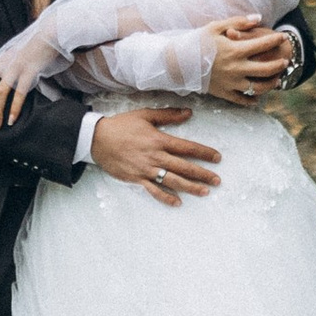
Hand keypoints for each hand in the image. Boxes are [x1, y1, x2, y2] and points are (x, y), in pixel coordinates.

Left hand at [0, 49, 35, 127]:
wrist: (51, 35)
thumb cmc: (33, 47)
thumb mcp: (14, 54)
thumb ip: (5, 64)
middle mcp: (3, 62)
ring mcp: (15, 68)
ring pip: (0, 91)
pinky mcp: (29, 73)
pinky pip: (19, 94)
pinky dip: (14, 109)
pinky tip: (12, 121)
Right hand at [90, 106, 221, 205]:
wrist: (97, 139)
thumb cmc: (122, 125)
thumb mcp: (145, 115)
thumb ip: (168, 115)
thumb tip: (188, 113)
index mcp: (159, 140)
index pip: (187, 147)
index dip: (204, 152)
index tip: (217, 157)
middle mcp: (155, 156)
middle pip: (184, 167)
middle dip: (202, 174)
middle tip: (217, 180)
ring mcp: (146, 169)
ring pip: (173, 180)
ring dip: (190, 187)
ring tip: (205, 192)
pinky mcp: (136, 179)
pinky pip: (154, 190)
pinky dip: (166, 197)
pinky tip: (178, 203)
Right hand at [204, 13, 296, 102]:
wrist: (177, 63)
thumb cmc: (196, 41)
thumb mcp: (216, 27)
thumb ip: (239, 23)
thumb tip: (258, 18)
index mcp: (235, 50)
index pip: (263, 45)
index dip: (276, 40)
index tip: (283, 37)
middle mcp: (236, 68)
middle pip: (266, 69)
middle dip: (279, 65)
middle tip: (285, 61)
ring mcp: (231, 83)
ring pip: (258, 88)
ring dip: (271, 84)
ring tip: (276, 80)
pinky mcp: (224, 93)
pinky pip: (242, 100)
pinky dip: (252, 100)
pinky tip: (257, 97)